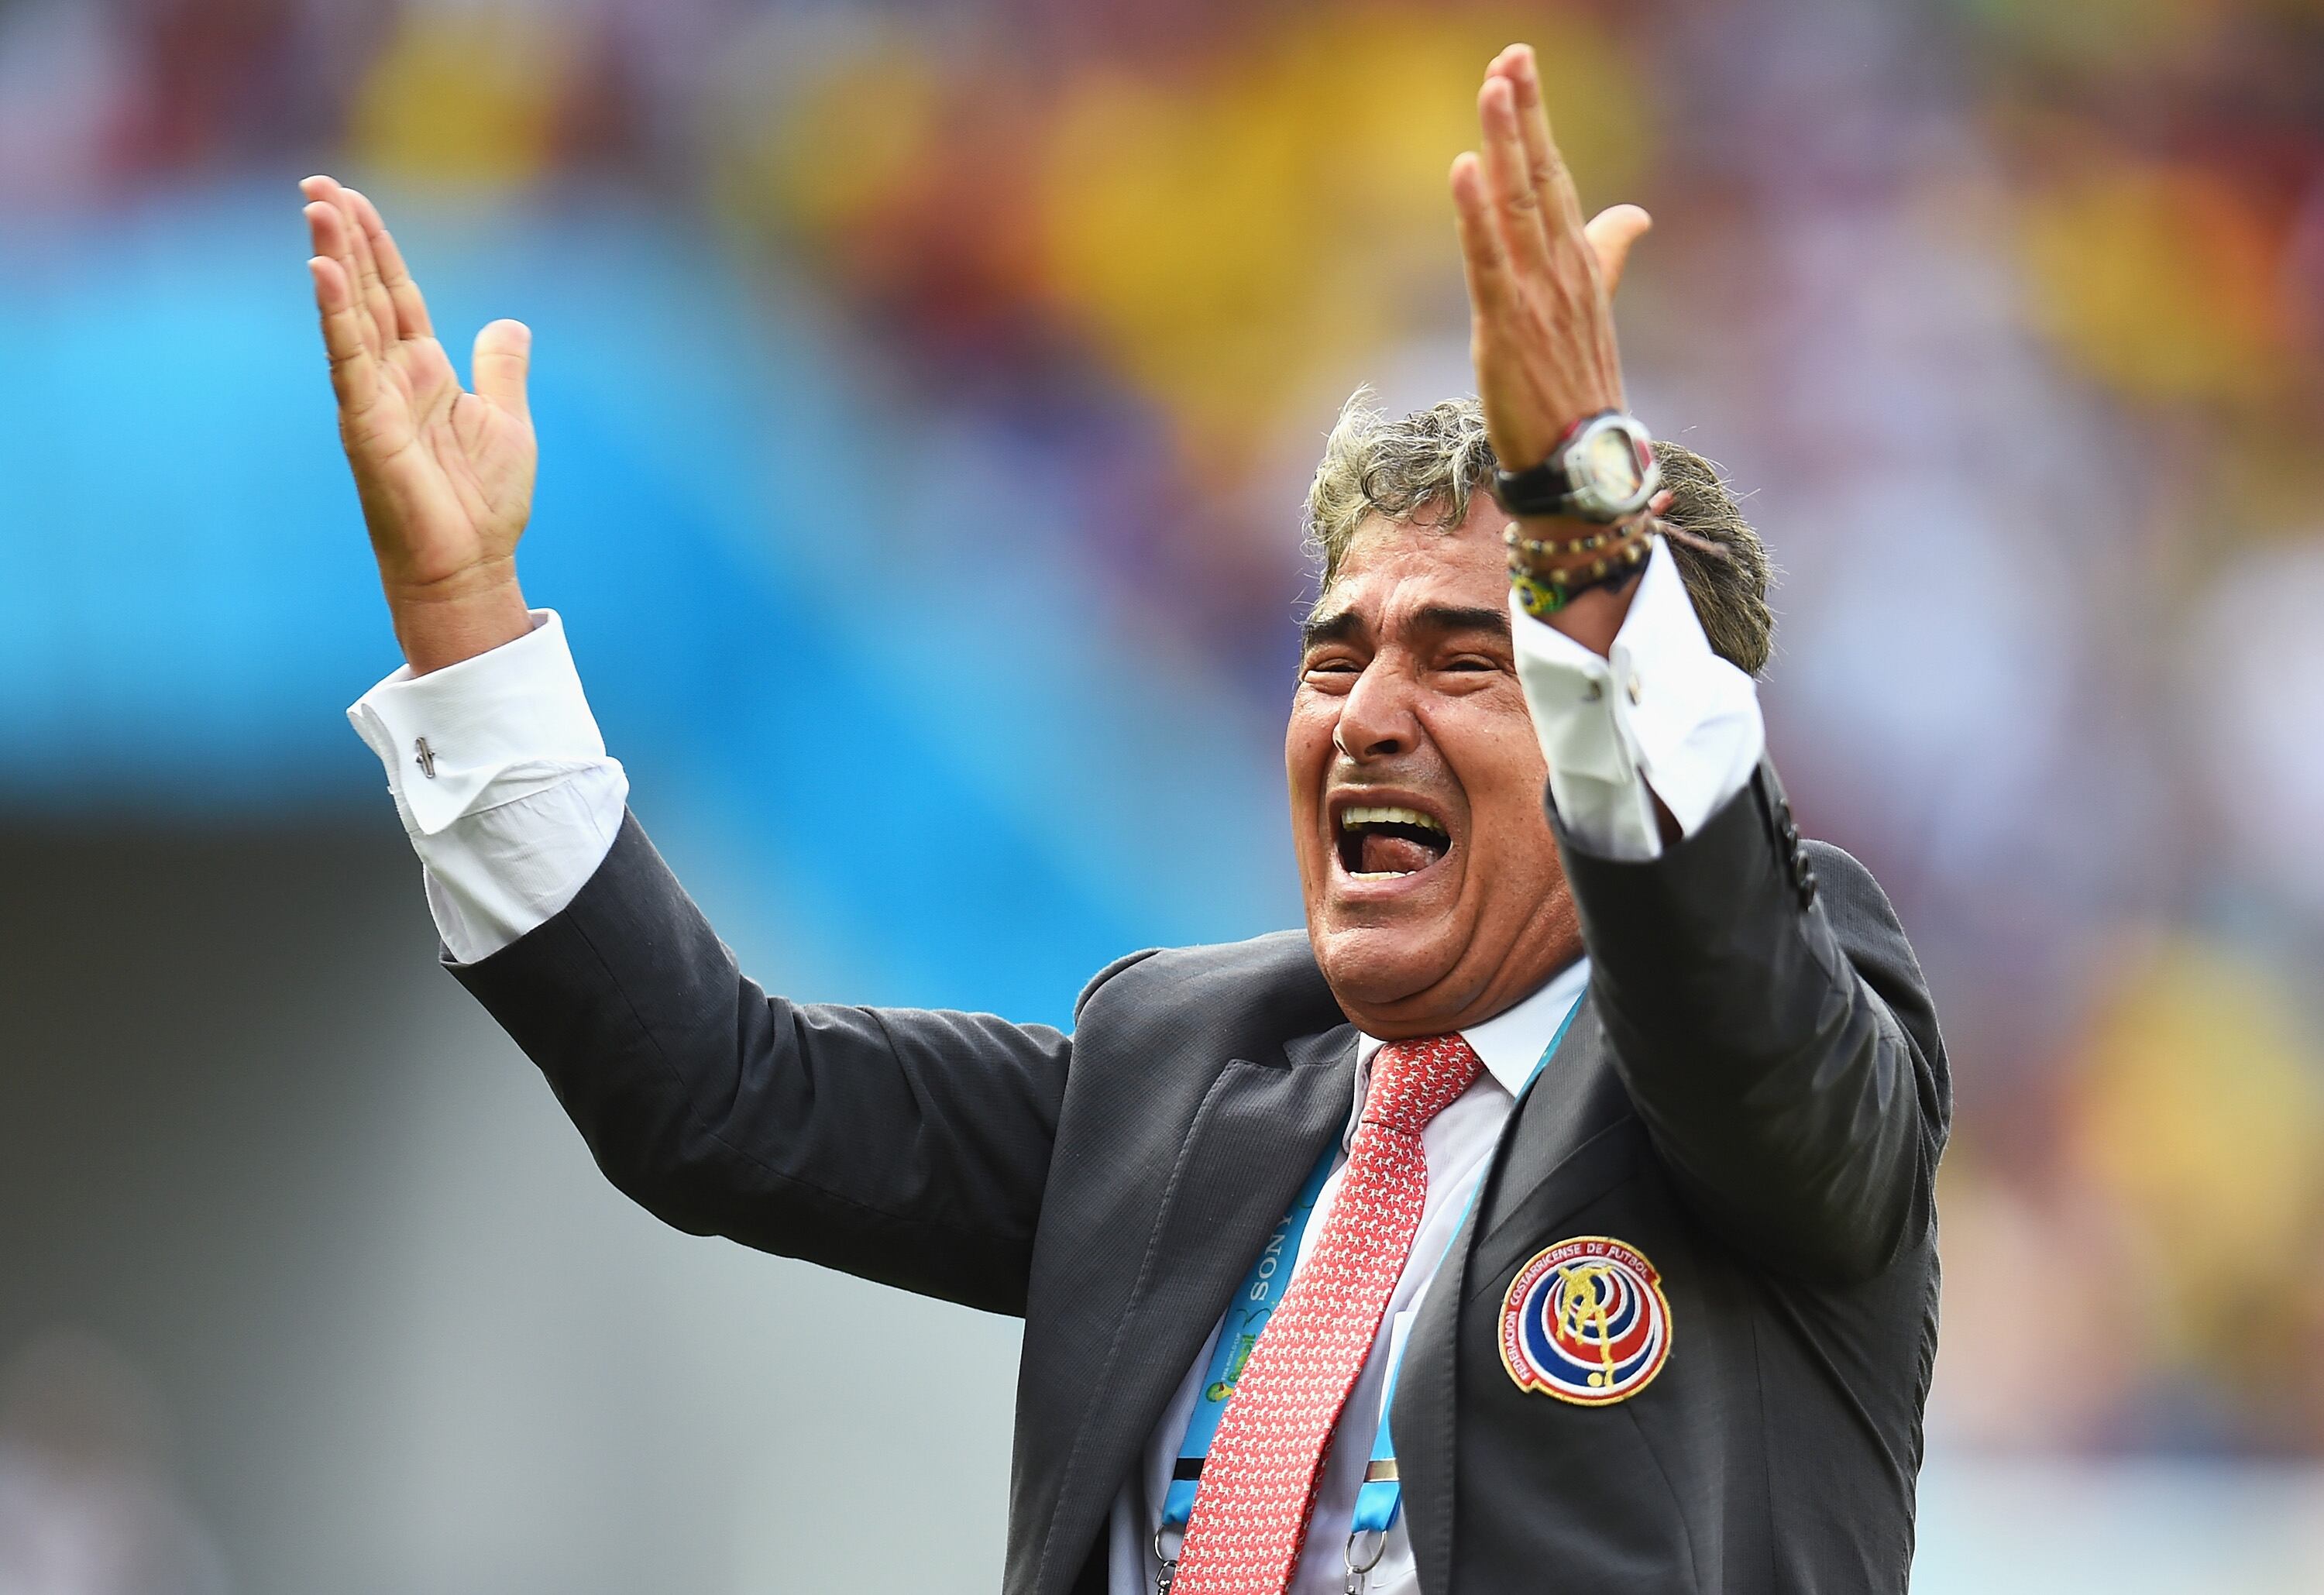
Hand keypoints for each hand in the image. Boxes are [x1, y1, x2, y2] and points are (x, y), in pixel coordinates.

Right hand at [302, 175, 535, 673]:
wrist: (469, 566)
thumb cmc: (481, 502)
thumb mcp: (505, 420)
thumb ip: (500, 367)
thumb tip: (507, 323)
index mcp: (424, 372)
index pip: (395, 294)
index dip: (375, 247)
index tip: (350, 198)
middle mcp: (391, 379)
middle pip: (363, 292)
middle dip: (342, 238)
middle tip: (315, 183)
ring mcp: (372, 401)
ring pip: (349, 317)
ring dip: (332, 262)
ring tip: (316, 209)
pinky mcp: (365, 427)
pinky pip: (347, 364)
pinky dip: (335, 320)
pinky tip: (321, 276)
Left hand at [1448, 46, 1649, 473]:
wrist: (1583, 461)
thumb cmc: (1581, 390)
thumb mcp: (1593, 311)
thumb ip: (1607, 254)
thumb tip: (1634, 214)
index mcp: (1577, 263)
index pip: (1554, 176)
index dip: (1534, 122)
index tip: (1518, 67)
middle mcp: (1561, 270)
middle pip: (1540, 177)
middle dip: (1523, 114)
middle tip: (1510, 56)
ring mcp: (1536, 297)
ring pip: (1517, 206)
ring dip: (1503, 145)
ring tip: (1492, 88)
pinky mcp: (1506, 328)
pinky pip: (1488, 262)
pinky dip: (1475, 215)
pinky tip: (1462, 170)